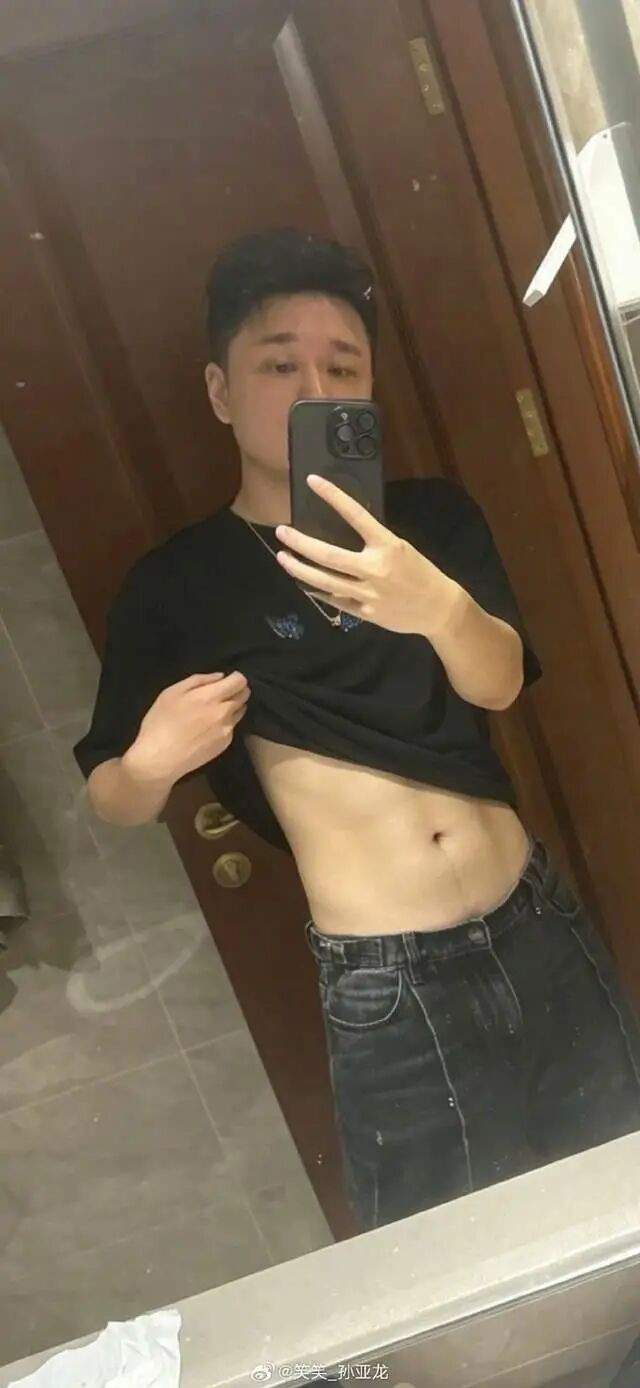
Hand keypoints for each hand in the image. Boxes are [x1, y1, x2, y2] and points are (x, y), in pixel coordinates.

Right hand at [124, 670, 250, 782]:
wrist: (160, 759)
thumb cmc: (160, 722)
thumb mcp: (171, 693)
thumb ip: (198, 680)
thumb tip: (220, 676)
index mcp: (211, 697)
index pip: (240, 681)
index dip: (236, 677)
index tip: (227, 679)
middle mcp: (224, 713)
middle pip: (244, 695)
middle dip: (236, 691)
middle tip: (221, 694)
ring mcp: (227, 730)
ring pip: (240, 711)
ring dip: (232, 707)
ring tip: (213, 711)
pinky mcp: (225, 744)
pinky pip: (232, 727)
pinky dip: (225, 723)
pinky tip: (208, 728)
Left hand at [275, 475, 461, 637]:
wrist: (439, 608)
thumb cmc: (420, 572)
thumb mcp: (401, 548)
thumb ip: (374, 541)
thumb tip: (345, 530)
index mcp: (387, 545)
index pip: (355, 515)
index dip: (332, 496)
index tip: (313, 482)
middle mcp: (375, 568)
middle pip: (328, 556)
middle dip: (300, 543)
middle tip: (281, 532)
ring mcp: (368, 593)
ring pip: (324, 581)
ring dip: (299, 569)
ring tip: (283, 557)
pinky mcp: (365, 612)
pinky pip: (334, 599)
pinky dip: (317, 590)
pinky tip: (304, 582)